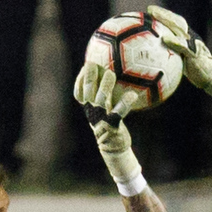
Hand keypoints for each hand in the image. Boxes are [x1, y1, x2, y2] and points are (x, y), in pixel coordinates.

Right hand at [73, 62, 143, 185]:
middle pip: (87, 92)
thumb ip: (105, 93)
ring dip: (105, 86)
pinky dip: (124, 104)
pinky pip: (117, 114)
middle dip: (88, 77)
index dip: (79, 80)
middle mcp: (93, 113)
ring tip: (111, 73)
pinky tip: (132, 94)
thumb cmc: (111, 124)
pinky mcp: (112, 127)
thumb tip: (109, 73)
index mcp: (89, 108)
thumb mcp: (104, 109)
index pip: (79, 93)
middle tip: (93, 62)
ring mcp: (101, 120)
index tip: (85, 66)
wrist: (114, 148)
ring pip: (100, 101)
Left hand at [145, 5, 211, 106]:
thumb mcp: (181, 59)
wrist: (210, 76)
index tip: (150, 10)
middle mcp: (190, 37)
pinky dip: (174, 41)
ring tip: (155, 17)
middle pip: (177, 21)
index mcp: (187, 37)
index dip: (164, 14)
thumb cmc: (194, 69)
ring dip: (167, 21)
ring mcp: (193, 43)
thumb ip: (172, 52)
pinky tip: (165, 39)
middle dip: (164, 13)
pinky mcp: (195, 53)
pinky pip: (184, 45)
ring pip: (180, 29)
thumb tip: (155, 53)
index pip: (175, 22)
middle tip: (149, 9)